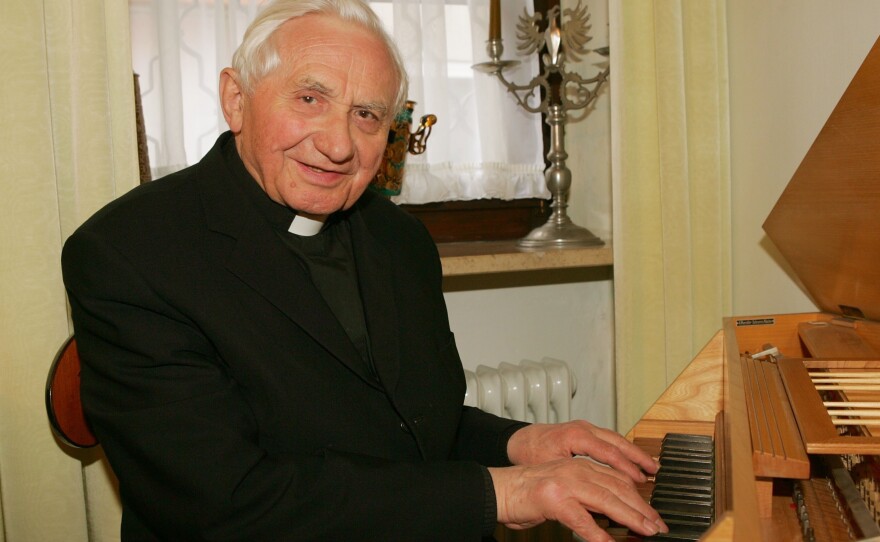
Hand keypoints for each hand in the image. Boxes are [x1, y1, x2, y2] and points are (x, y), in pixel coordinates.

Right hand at [489, 458, 667, 541]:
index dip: (639, 498)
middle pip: (619, 489)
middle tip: (658, 527)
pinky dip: (598, 535)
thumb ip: (589, 494)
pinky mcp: (554, 500)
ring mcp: (566, 483)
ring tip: (645, 532)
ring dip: (630, 519)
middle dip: (642, 510)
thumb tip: (617, 512)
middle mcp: (577, 470)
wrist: (501, 489)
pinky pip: (582, 521)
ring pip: (607, 501)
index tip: (653, 515)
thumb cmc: (531, 493)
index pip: (618, 480)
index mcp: (581, 466)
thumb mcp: (566, 486)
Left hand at [506, 420, 659, 483]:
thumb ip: (575, 482)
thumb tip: (593, 507)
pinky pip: (610, 439)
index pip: (608, 452)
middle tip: (655, 473)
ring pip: (616, 439)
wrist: (516, 440)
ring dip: (635, 454)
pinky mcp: (585, 432)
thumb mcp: (550, 471)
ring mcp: (585, 428)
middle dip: (638, 459)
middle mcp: (584, 428)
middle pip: (618, 443)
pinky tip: (633, 462)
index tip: (640, 481)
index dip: (626, 468)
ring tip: (652, 468)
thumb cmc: (529, 453)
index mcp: (576, 435)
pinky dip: (624, 450)